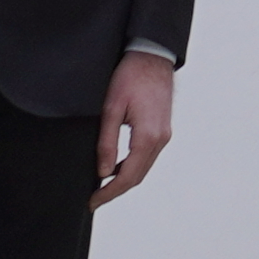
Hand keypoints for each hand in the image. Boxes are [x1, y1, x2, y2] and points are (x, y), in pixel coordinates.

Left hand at [93, 55, 176, 208]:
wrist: (152, 56)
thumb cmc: (130, 76)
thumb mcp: (111, 108)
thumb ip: (107, 142)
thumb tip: (104, 172)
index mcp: (148, 136)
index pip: (128, 176)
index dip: (109, 193)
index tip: (93, 202)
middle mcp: (160, 139)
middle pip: (138, 176)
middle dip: (116, 190)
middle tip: (95, 199)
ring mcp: (164, 135)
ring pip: (144, 168)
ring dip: (124, 179)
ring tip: (102, 186)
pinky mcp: (163, 130)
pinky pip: (147, 156)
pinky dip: (132, 166)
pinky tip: (116, 166)